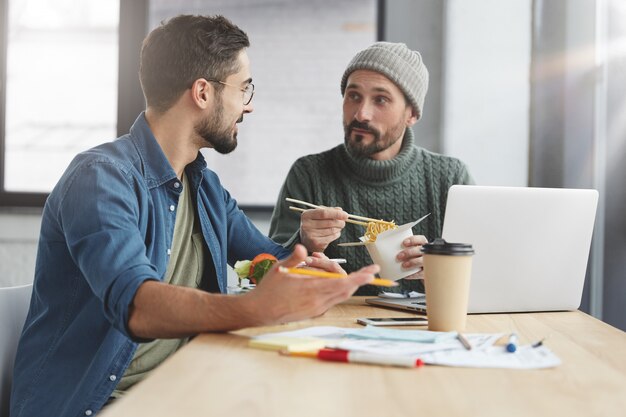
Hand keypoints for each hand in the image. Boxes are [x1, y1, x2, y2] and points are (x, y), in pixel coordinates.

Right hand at [246, 244, 377, 324]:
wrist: (259, 311)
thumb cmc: (268, 289)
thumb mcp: (280, 269)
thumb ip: (294, 258)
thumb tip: (303, 249)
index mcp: (310, 289)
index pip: (342, 283)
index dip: (359, 278)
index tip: (371, 273)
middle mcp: (317, 302)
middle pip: (346, 290)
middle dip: (358, 279)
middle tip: (368, 270)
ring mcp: (316, 309)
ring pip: (340, 295)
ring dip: (344, 283)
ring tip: (329, 268)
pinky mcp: (314, 313)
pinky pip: (332, 300)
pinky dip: (335, 290)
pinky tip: (325, 280)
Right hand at [299, 207, 348, 252]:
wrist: (307, 240)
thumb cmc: (315, 224)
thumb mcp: (318, 215)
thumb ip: (329, 210)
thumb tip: (340, 210)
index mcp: (306, 215)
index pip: (324, 213)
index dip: (336, 214)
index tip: (346, 215)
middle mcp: (306, 225)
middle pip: (329, 222)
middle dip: (340, 222)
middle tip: (343, 222)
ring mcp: (310, 235)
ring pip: (331, 230)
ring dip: (339, 228)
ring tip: (339, 227)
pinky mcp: (316, 243)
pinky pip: (331, 237)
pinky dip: (336, 234)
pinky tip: (335, 233)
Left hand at [396, 235, 427, 279]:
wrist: (422, 270)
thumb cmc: (412, 257)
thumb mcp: (409, 250)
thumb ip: (401, 248)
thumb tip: (384, 249)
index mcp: (422, 244)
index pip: (420, 239)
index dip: (413, 240)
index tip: (404, 243)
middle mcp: (427, 252)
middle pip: (420, 250)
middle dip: (409, 252)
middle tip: (399, 256)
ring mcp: (428, 262)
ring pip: (422, 261)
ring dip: (412, 263)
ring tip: (403, 265)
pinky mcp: (427, 272)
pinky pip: (421, 273)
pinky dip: (413, 275)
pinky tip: (406, 275)